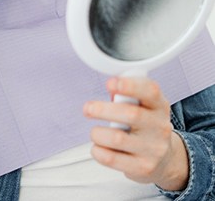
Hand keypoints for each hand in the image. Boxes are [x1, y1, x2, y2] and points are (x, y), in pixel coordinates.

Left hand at [83, 76, 188, 190]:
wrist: (164, 159)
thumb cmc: (146, 126)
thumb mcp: (143, 105)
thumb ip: (127, 94)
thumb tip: (111, 88)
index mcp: (159, 105)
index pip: (150, 91)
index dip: (129, 85)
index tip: (110, 83)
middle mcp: (159, 127)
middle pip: (131, 114)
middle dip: (102, 109)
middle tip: (88, 108)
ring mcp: (153, 149)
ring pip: (117, 138)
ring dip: (97, 133)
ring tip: (96, 132)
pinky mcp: (142, 168)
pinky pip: (111, 158)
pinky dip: (97, 151)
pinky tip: (99, 147)